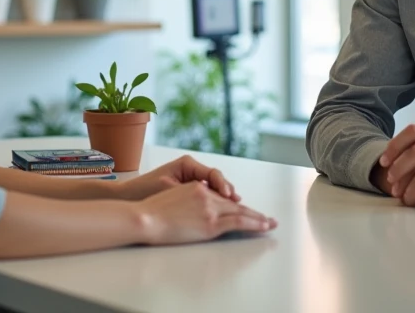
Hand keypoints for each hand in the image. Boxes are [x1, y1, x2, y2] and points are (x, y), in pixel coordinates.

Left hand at [117, 155, 240, 201]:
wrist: (128, 197)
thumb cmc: (144, 191)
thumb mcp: (171, 189)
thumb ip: (192, 192)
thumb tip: (214, 197)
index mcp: (187, 164)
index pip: (213, 174)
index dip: (223, 185)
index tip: (229, 196)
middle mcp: (190, 169)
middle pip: (216, 181)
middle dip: (228, 193)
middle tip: (238, 202)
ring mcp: (189, 179)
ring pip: (212, 188)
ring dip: (222, 199)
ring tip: (235, 207)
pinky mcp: (186, 189)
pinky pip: (205, 195)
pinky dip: (213, 202)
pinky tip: (220, 212)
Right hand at [138, 180, 275, 244]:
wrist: (145, 217)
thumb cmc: (151, 212)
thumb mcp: (171, 198)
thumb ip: (186, 202)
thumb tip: (194, 212)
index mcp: (196, 188)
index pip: (221, 198)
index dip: (234, 205)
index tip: (244, 209)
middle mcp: (207, 195)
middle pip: (234, 205)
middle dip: (252, 212)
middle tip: (267, 217)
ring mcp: (210, 209)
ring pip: (240, 213)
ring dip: (257, 218)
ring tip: (270, 223)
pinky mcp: (211, 223)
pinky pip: (238, 223)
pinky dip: (254, 224)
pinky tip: (263, 226)